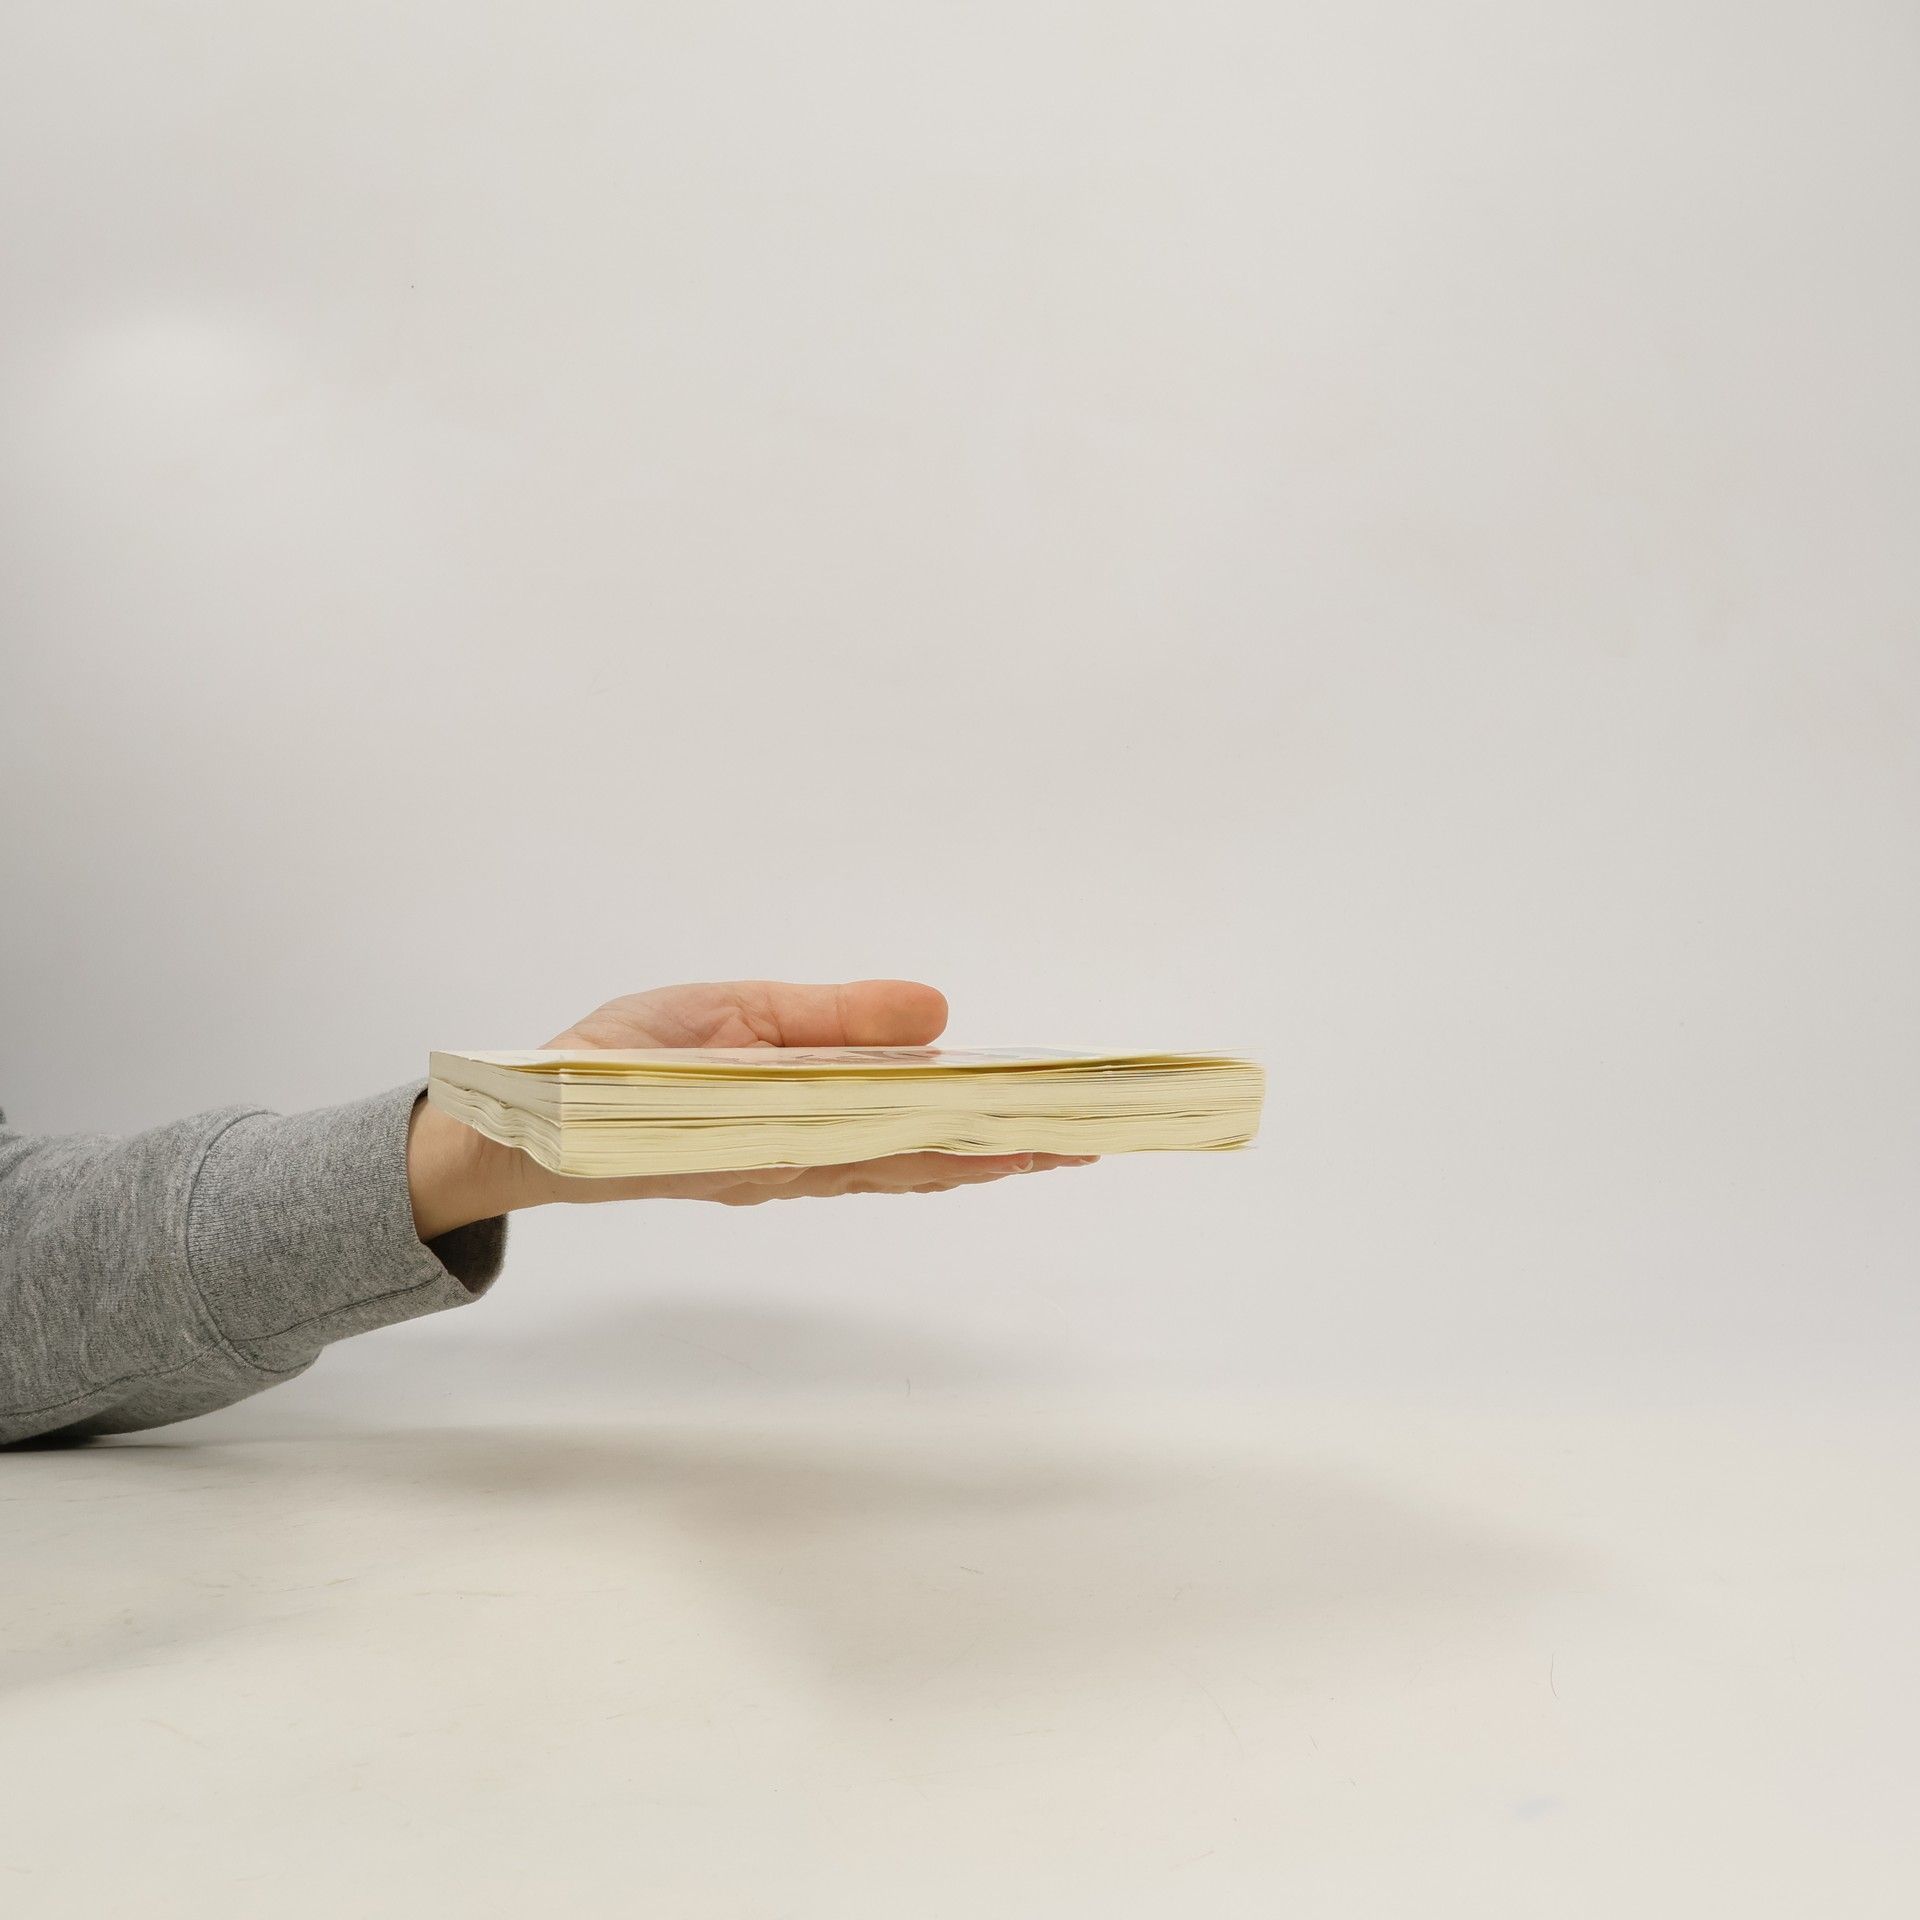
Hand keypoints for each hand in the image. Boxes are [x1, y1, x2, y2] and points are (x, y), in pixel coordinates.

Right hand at [406, 979, 1093, 1240]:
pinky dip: (914, 1150)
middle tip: (1092, 1138)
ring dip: (970, 1154)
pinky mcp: (763, 1164)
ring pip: (896, 1166)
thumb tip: (938, 1020)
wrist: (529, 1134)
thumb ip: (827, 1018)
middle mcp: (799, 1169)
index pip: (921, 1139)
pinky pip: (858, 1161)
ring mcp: (782, 1173)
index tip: (1068, 1128)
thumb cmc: (611, 1069)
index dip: (998, 1136)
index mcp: (793, 1136)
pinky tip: (939, 1136)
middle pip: (924, 1162)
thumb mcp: (718, 1016)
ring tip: (1042, 1138)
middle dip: (1007, 1151)